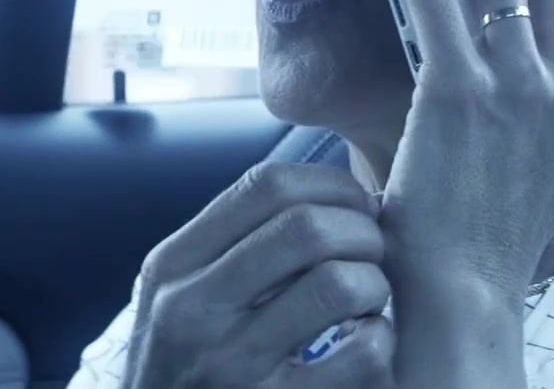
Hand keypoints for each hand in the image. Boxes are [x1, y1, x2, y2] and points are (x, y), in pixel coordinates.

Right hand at [122, 163, 395, 388]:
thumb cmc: (186, 367)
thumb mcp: (179, 298)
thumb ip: (232, 246)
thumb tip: (326, 193)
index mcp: (172, 266)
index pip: (266, 185)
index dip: (332, 185)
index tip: (355, 206)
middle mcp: (192, 310)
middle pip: (307, 227)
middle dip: (362, 232)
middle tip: (372, 255)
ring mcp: (231, 366)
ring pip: (338, 285)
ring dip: (374, 285)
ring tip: (368, 300)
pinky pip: (361, 355)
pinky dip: (380, 342)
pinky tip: (367, 346)